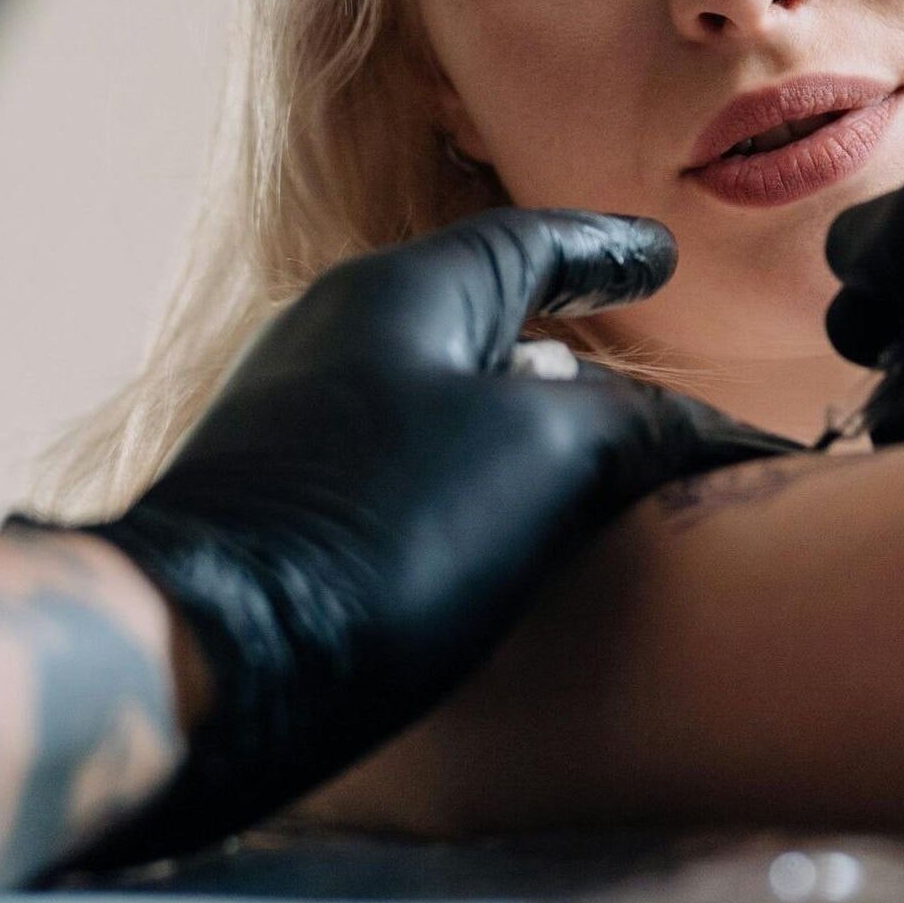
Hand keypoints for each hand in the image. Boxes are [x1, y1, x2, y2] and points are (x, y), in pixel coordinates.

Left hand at [46, 208, 791, 867]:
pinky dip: (475, 482)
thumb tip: (703, 432)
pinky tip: (503, 537)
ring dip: (519, 421)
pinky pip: (408, 470)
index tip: (661, 254)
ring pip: (440, 401)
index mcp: (402, 293)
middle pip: (477, 320)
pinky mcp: (279, 516)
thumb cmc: (381, 524)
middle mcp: (339, 340)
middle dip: (561, 340)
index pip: (526, 243)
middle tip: (633, 363)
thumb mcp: (547, 455)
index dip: (604, 249)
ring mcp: (297, 429)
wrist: (199, 660)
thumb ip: (636, 427)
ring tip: (588, 460)